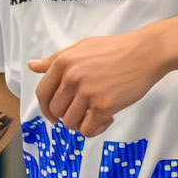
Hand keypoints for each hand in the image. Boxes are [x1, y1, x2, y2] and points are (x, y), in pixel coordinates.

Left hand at [28, 27, 166, 134]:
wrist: (146, 52)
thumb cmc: (116, 49)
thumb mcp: (81, 47)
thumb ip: (55, 59)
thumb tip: (32, 66)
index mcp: (63, 63)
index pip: (42, 94)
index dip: (46, 109)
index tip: (54, 116)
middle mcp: (72, 78)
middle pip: (56, 111)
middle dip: (66, 116)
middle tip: (82, 113)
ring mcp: (87, 93)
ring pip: (70, 123)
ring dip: (81, 124)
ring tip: (96, 114)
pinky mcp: (103, 106)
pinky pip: (87, 129)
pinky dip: (95, 129)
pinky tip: (106, 119)